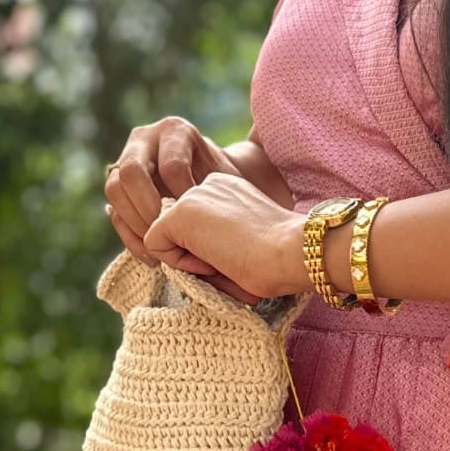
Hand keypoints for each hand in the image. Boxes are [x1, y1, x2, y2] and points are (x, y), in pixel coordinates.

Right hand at [104, 116, 245, 272]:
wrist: (213, 185)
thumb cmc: (224, 184)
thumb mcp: (226, 180)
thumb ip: (215, 189)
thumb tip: (198, 214)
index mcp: (175, 131)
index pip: (171, 167)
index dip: (184, 200)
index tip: (199, 223)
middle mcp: (145, 139)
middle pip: (131, 172)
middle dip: (148, 211)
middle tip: (168, 237)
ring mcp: (126, 159)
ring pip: (114, 190)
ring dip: (134, 225)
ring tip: (158, 252)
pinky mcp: (118, 185)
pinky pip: (114, 210)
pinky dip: (129, 236)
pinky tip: (151, 257)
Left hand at [142, 173, 311, 303]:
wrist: (292, 252)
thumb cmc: (278, 262)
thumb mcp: (242, 246)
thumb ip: (213, 247)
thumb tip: (179, 265)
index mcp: (226, 190)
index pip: (196, 227)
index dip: (209, 253)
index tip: (238, 259)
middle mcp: (206, 185)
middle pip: (179, 233)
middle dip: (196, 257)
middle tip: (232, 263)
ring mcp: (191, 197)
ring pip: (166, 239)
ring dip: (190, 261)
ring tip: (225, 261)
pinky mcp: (179, 213)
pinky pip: (157, 247)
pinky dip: (180, 264)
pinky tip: (212, 261)